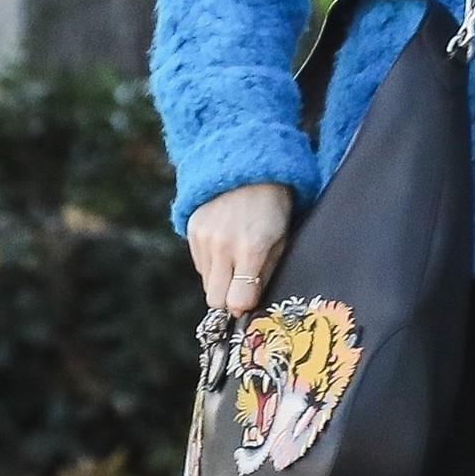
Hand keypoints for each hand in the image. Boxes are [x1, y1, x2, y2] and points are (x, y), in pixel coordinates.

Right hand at [185, 183, 292, 317]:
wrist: (248, 168)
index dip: (245, 306)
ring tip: (236, 258)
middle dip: (228, 300)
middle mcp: (223, 245)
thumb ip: (265, 274)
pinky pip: (200, 264)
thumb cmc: (273, 207)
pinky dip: (212, 263)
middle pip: (215, 300)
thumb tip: (249, 307)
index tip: (251, 301)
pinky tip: (225, 245)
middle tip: (242, 289)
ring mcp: (204, 237)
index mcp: (251, 247)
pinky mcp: (192, 230)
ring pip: (206, 283)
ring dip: (220, 279)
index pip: (237, 302)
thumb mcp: (282, 240)